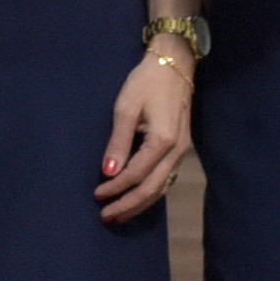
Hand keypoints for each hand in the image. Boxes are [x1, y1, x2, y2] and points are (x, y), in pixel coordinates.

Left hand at [98, 47, 191, 222]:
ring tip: (120, 214)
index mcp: (162, 140)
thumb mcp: (127, 107)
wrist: (175, 63)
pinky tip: (138, 198)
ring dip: (140, 203)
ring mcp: (183, 152)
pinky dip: (151, 192)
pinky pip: (166, 178)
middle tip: (106, 216)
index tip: (97, 195)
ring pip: (162, 187)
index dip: (115, 188)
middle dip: (128, 205)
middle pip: (152, 189)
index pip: (135, 175)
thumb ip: (118, 142)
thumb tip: (108, 172)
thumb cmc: (147, 82)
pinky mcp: (182, 149)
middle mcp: (177, 151)